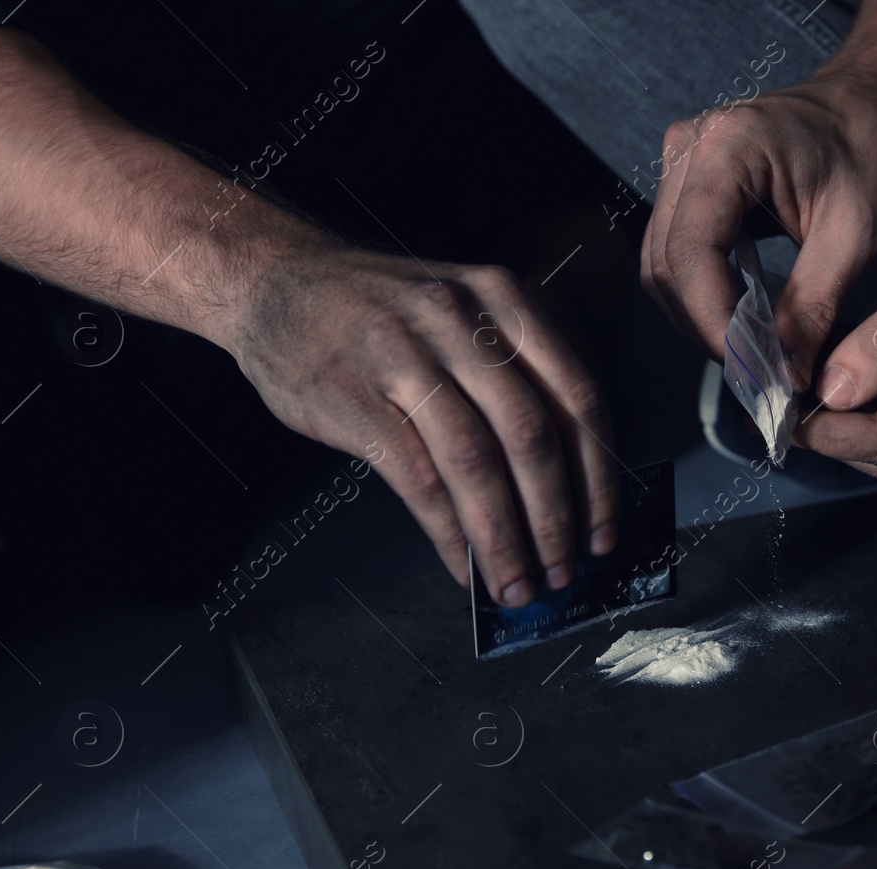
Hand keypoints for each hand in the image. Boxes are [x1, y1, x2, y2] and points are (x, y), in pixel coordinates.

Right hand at [229, 240, 618, 605]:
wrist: (273, 278)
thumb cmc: (376, 310)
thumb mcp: (462, 312)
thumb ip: (515, 374)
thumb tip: (563, 483)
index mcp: (502, 298)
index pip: (577, 397)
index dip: (598, 477)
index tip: (603, 531)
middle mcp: (459, 319)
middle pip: (532, 435)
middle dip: (555, 519)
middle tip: (562, 571)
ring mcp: (402, 355)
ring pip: (476, 463)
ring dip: (503, 538)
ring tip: (514, 583)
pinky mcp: (351, 395)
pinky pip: (416, 478)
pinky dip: (447, 533)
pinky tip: (460, 565)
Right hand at [642, 63, 876, 381]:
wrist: (870, 100)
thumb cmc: (870, 148)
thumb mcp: (855, 233)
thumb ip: (813, 305)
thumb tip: (785, 374)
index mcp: (728, 146)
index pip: (691, 252)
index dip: (713, 320)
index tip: (751, 368)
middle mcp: (688, 148)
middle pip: (665, 264)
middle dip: (706, 326)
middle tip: (755, 371)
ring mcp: (679, 162)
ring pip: (661, 264)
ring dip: (700, 316)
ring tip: (750, 350)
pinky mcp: (685, 180)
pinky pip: (674, 251)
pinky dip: (702, 293)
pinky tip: (740, 316)